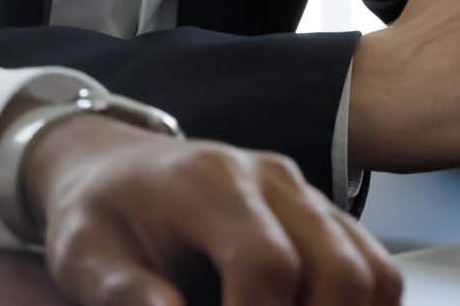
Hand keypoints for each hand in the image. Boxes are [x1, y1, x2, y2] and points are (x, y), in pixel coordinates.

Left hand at [22, 115, 399, 305]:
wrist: (114, 169)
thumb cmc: (100, 217)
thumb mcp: (82, 254)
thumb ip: (120, 290)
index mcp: (208, 182)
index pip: (266, 263)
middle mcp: (270, 179)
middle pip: (339, 270)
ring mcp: (305, 196)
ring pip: (371, 273)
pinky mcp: (324, 218)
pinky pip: (377, 270)